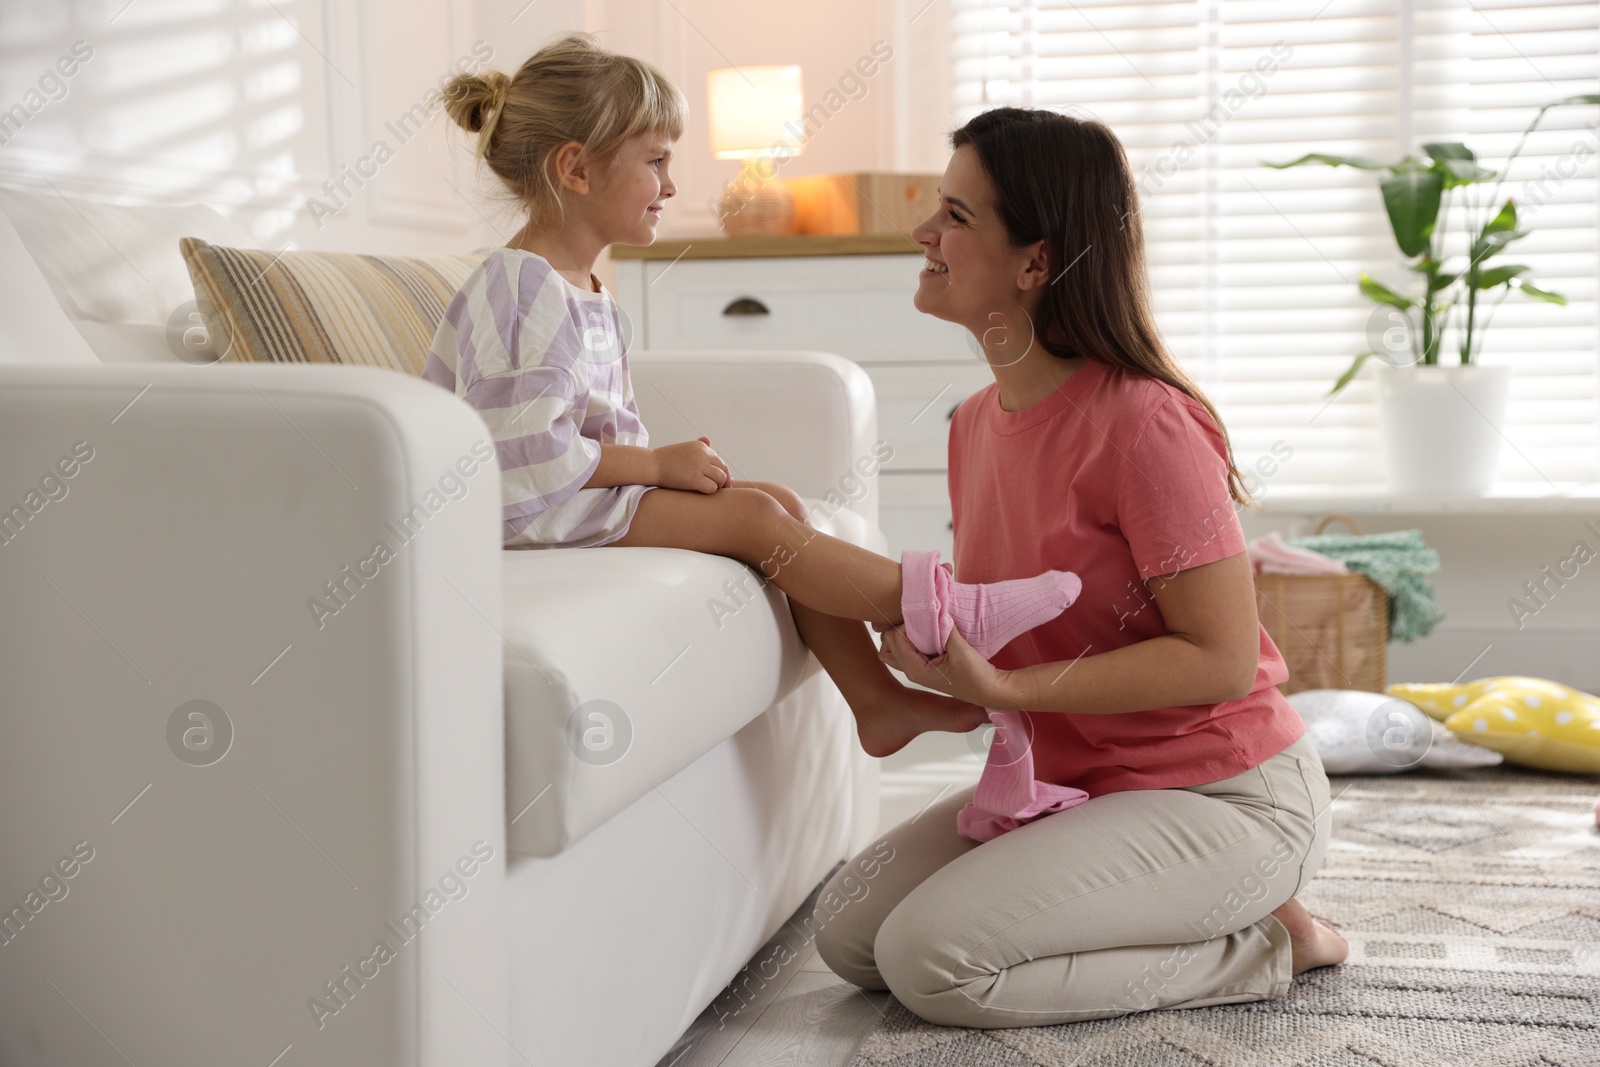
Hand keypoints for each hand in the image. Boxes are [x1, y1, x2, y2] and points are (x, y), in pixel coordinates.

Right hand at [653, 437, 729, 492]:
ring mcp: (699, 466)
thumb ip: (698, 445)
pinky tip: (700, 492)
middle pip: (724, 469)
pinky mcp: (695, 478)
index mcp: (702, 446)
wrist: (651, 464)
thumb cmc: (666, 459)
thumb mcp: (684, 447)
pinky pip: (712, 488)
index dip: (720, 473)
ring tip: (707, 490)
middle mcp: (703, 454)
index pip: (720, 461)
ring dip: (717, 486)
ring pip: (721, 479)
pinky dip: (709, 492)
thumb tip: (709, 440)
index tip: (717, 482)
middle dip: (722, 480)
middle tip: (717, 489)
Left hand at [876, 625, 1015, 709]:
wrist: (990, 690)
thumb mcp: (960, 649)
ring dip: (902, 635)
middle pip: (887, 645)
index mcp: (915, 669)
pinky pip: (908, 650)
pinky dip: (911, 639)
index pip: (894, 638)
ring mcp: (917, 670)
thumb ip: (944, 628)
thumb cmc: (976, 677)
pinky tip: (929, 632)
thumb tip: (934, 608)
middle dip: (897, 628)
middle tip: (917, 619)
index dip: (905, 623)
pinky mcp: (925, 666)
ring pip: (894, 649)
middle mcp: (912, 671)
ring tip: (921, 626)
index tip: (923, 616)